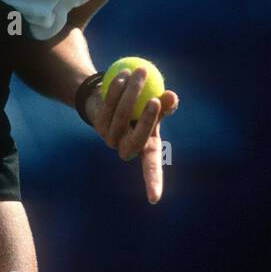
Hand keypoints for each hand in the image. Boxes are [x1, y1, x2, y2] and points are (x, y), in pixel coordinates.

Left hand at [85, 67, 178, 203]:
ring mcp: (110, 138)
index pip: (150, 167)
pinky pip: (108, 107)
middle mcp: (126, 147)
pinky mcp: (98, 124)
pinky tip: (123, 75)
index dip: (152, 181)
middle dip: (146, 119)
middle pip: (136, 140)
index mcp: (144, 147)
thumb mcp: (156, 105)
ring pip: (120, 117)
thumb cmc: (139, 105)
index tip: (154, 199)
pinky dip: (117, 90)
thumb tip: (172, 98)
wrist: (109, 97)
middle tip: (155, 99)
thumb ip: (164, 104)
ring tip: (139, 72)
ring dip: (131, 94)